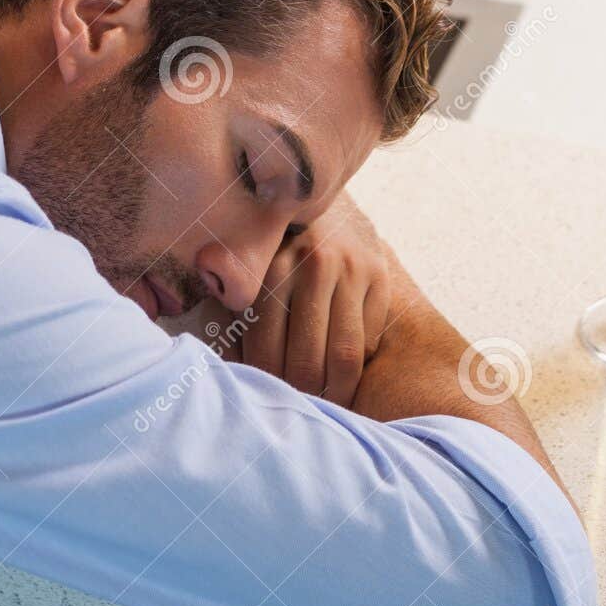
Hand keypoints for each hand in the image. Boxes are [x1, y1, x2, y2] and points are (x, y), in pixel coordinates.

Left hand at [240, 193, 389, 404]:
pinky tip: (344, 370)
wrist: (314, 191)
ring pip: (346, 355)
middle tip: (299, 414)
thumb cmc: (269, 245)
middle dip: (303, 397)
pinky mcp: (379, 274)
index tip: (268, 404)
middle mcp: (313, 264)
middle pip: (310, 360)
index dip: (268, 387)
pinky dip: (359, 363)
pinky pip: (371, 338)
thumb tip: (225, 373)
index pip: (269, 352)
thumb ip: (227, 314)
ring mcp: (351, 268)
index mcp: (271, 268)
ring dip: (337, 393)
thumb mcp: (242, 269)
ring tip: (327, 406)